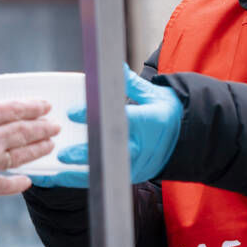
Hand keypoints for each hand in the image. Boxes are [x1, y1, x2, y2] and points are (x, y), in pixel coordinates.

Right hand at [0, 74, 60, 200]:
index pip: (15, 108)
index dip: (34, 107)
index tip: (46, 106)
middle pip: (24, 131)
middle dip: (43, 127)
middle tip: (56, 126)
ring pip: (22, 155)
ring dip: (39, 149)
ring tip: (50, 145)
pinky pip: (6, 184)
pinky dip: (18, 183)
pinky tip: (27, 181)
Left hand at [29, 66, 183, 188]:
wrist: (189, 139)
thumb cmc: (168, 114)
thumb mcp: (154, 95)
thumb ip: (131, 84)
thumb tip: (116, 66)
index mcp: (150, 122)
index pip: (120, 120)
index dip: (95, 117)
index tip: (73, 114)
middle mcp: (143, 147)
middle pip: (110, 152)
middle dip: (85, 155)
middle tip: (63, 153)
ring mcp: (138, 165)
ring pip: (106, 172)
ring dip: (79, 174)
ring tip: (57, 172)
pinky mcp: (133, 175)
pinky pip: (106, 178)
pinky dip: (84, 179)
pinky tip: (63, 177)